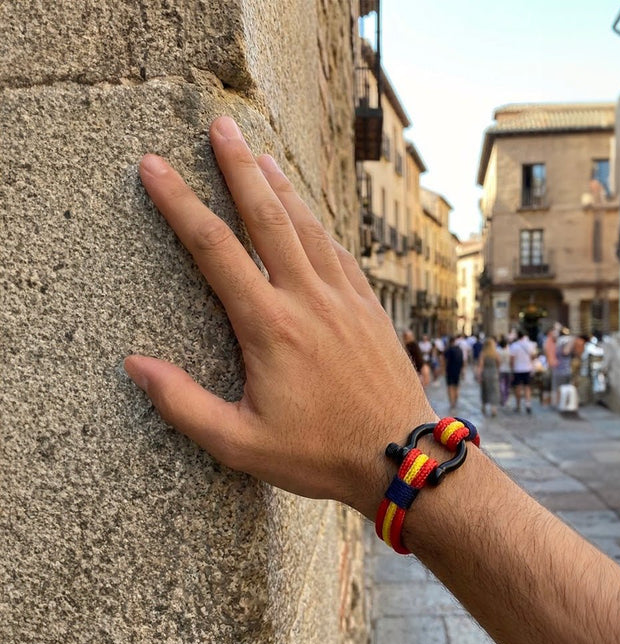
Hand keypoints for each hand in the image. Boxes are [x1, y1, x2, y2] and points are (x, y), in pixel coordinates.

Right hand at [125, 116, 435, 516]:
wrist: (401, 456)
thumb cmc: (321, 455)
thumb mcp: (241, 444)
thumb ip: (184, 405)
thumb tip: (136, 365)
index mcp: (271, 328)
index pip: (214, 250)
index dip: (180, 204)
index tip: (155, 168)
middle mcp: (309, 300)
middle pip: (267, 217)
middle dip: (238, 167)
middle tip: (220, 127)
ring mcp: (345, 299)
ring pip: (307, 226)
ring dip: (281, 186)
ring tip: (260, 153)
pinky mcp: (369, 308)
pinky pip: (339, 252)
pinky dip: (318, 224)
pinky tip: (308, 213)